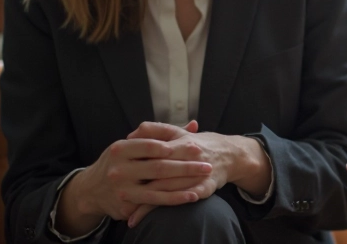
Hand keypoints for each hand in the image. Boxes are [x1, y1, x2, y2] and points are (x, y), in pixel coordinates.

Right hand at [56, 120, 210, 235]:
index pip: (150, 146)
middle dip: (186, 166)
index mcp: (120, 149)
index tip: (195, 146)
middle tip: (207, 164)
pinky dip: (174, 199)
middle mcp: (119, 169)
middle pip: (158, 167)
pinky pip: (155, 202)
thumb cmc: (119, 161)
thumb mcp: (132, 145)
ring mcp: (122, 189)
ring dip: (184, 183)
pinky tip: (191, 196)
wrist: (91, 189)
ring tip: (204, 179)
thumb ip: (162, 134)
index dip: (173, 146)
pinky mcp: (126, 205)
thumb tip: (194, 125)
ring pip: (158, 186)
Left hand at [125, 121, 270, 226]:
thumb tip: (132, 134)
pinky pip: (181, 201)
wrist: (231, 154)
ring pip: (167, 191)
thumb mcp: (179, 132)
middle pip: (158, 174)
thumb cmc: (199, 143)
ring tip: (130, 215)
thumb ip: (156, 130)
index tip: (115, 171)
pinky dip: (166, 210)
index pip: (153, 152)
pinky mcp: (203, 188)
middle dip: (137, 185)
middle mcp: (189, 158)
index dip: (135, 161)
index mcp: (181, 142)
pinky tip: (154, 217)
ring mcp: (196, 174)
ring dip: (148, 204)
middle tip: (116, 195)